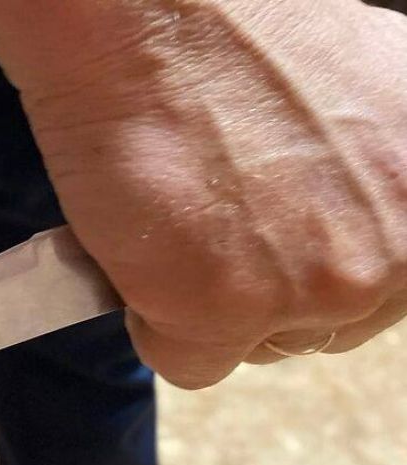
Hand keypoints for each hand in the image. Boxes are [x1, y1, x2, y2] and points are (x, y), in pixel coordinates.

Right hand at [0, 0, 406, 387]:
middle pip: (328, 326)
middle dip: (270, 287)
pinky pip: (187, 362)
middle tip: (223, 217)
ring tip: (186, 215)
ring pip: (258, 346)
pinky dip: (154, 319)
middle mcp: (403, 253)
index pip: (388, 286)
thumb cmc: (238, 39)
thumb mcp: (371, 103)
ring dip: (212, 302)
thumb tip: (352, 222)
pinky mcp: (223, 310)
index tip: (283, 234)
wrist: (151, 17)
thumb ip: (378, 184)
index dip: (321, 258)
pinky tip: (150, 244)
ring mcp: (319, 287)